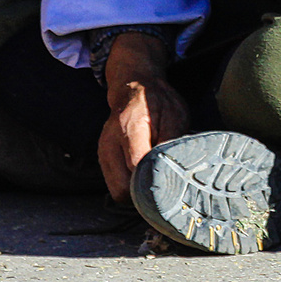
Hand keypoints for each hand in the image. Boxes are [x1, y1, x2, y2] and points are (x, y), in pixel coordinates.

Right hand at [98, 32, 188, 204]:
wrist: (133, 87)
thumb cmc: (157, 100)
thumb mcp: (174, 114)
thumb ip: (172, 141)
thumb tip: (176, 168)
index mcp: (129, 129)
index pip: (137, 167)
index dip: (155, 182)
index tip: (172, 185)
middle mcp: (110, 144)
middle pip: (123, 189)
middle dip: (145, 194)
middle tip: (167, 189)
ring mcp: (104, 153)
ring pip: (117, 191)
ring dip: (137, 193)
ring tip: (158, 183)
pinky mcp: (104, 159)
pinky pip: (115, 184)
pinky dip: (131, 186)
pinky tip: (147, 177)